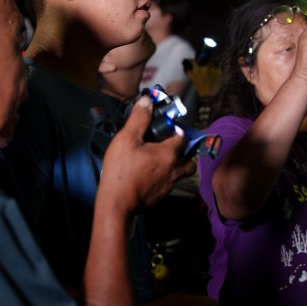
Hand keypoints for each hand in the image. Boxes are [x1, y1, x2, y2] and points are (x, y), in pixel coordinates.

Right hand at [99, 96, 195, 212]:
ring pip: (179, 174)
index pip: (182, 137)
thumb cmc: (122, 171)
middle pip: (189, 161)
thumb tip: (147, 101)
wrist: (117, 204)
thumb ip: (139, 119)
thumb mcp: (127, 138)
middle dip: (185, 153)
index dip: (177, 130)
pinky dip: (164, 179)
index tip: (169, 126)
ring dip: (175, 167)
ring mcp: (168, 186)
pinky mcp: (159, 197)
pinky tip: (150, 176)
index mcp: (168, 154)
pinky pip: (168, 185)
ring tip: (161, 161)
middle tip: (173, 147)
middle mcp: (173, 170)